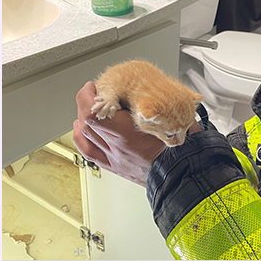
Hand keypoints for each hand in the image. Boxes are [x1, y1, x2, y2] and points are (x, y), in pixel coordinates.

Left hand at [72, 81, 201, 186]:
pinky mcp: (113, 165)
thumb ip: (156, 104)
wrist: (180, 174)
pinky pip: (88, 151)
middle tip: (92, 92)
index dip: (89, 96)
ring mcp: (113, 157)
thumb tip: (152, 87)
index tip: (94, 86)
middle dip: (86, 103)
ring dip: (82, 117)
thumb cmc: (179, 149)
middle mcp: (118, 146)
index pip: (95, 113)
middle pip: (88, 121)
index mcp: (129, 133)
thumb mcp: (170, 118)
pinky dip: (80, 137)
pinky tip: (80, 128)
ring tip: (86, 106)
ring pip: (86, 135)